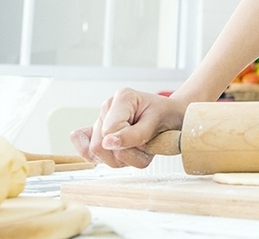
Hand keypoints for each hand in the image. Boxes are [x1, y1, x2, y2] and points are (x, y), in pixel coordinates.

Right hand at [70, 88, 186, 168]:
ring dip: (121, 159)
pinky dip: (107, 159)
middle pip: (98, 145)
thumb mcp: (157, 123)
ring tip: (136, 149)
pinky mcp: (96, 134)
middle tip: (143, 147)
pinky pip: (86, 152)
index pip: (109, 131)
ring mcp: (100, 121)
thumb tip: (108, 142)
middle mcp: (108, 108)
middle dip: (124, 155)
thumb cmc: (167, 116)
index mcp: (123, 98)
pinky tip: (120, 152)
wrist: (172, 117)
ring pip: (95, 154)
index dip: (127, 144)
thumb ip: (134, 134)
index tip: (145, 142)